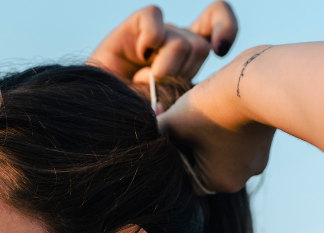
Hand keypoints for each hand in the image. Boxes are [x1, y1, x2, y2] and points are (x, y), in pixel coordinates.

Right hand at [88, 3, 238, 108]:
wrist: (99, 118)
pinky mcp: (133, 27)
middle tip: (161, 89)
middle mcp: (173, 43)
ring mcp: (154, 35)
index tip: (220, 50)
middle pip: (199, 46)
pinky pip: (154, 17)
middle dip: (183, 73)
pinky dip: (150, 39)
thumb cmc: (135, 122)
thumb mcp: (172, 115)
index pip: (219, 26)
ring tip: (144, 83)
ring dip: (165, 68)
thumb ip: (191, 99)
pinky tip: (141, 56)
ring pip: (181, 40)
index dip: (224, 29)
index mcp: (187, 60)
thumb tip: (209, 82)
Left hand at [157, 49, 275, 192]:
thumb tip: (144, 139)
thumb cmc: (211, 106)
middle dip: (187, 143)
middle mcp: (241, 178)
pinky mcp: (265, 139)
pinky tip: (219, 105)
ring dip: (206, 133)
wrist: (258, 78)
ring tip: (200, 109)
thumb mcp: (174, 122)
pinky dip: (225, 125)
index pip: (183, 177)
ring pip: (220, 149)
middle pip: (202, 165)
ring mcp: (257, 159)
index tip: (165, 131)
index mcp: (218, 183)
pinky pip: (237, 138)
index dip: (170, 154)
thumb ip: (157, 135)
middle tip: (176, 118)